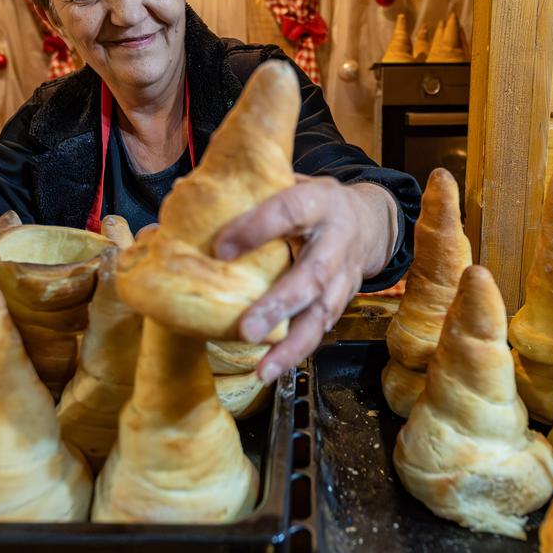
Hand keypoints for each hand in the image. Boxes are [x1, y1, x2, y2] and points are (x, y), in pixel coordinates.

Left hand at [214, 177, 397, 381]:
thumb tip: (183, 196)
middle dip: (280, 305)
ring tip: (263, 369)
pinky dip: (298, 350)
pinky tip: (272, 367)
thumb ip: (251, 192)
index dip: (257, 228)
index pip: (290, 210)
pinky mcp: (346, 299)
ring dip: (292, 344)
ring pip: (324, 312)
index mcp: (321, 201)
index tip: (221, 249)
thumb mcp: (291, 183)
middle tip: (246, 329)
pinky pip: (323, 328)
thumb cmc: (313, 202)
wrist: (369, 221)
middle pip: (313, 275)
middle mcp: (338, 240)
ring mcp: (346, 274)